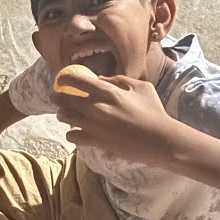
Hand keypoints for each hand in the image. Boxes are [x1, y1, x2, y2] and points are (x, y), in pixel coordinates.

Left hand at [50, 72, 181, 165]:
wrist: (161, 140)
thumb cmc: (154, 112)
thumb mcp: (142, 87)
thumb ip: (119, 80)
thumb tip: (99, 79)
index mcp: (108, 91)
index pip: (75, 80)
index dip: (64, 78)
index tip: (61, 79)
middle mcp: (97, 107)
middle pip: (63, 99)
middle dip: (58, 97)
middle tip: (59, 98)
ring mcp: (94, 125)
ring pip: (63, 117)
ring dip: (63, 114)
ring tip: (68, 115)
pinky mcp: (96, 141)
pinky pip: (71, 136)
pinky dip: (72, 133)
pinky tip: (78, 131)